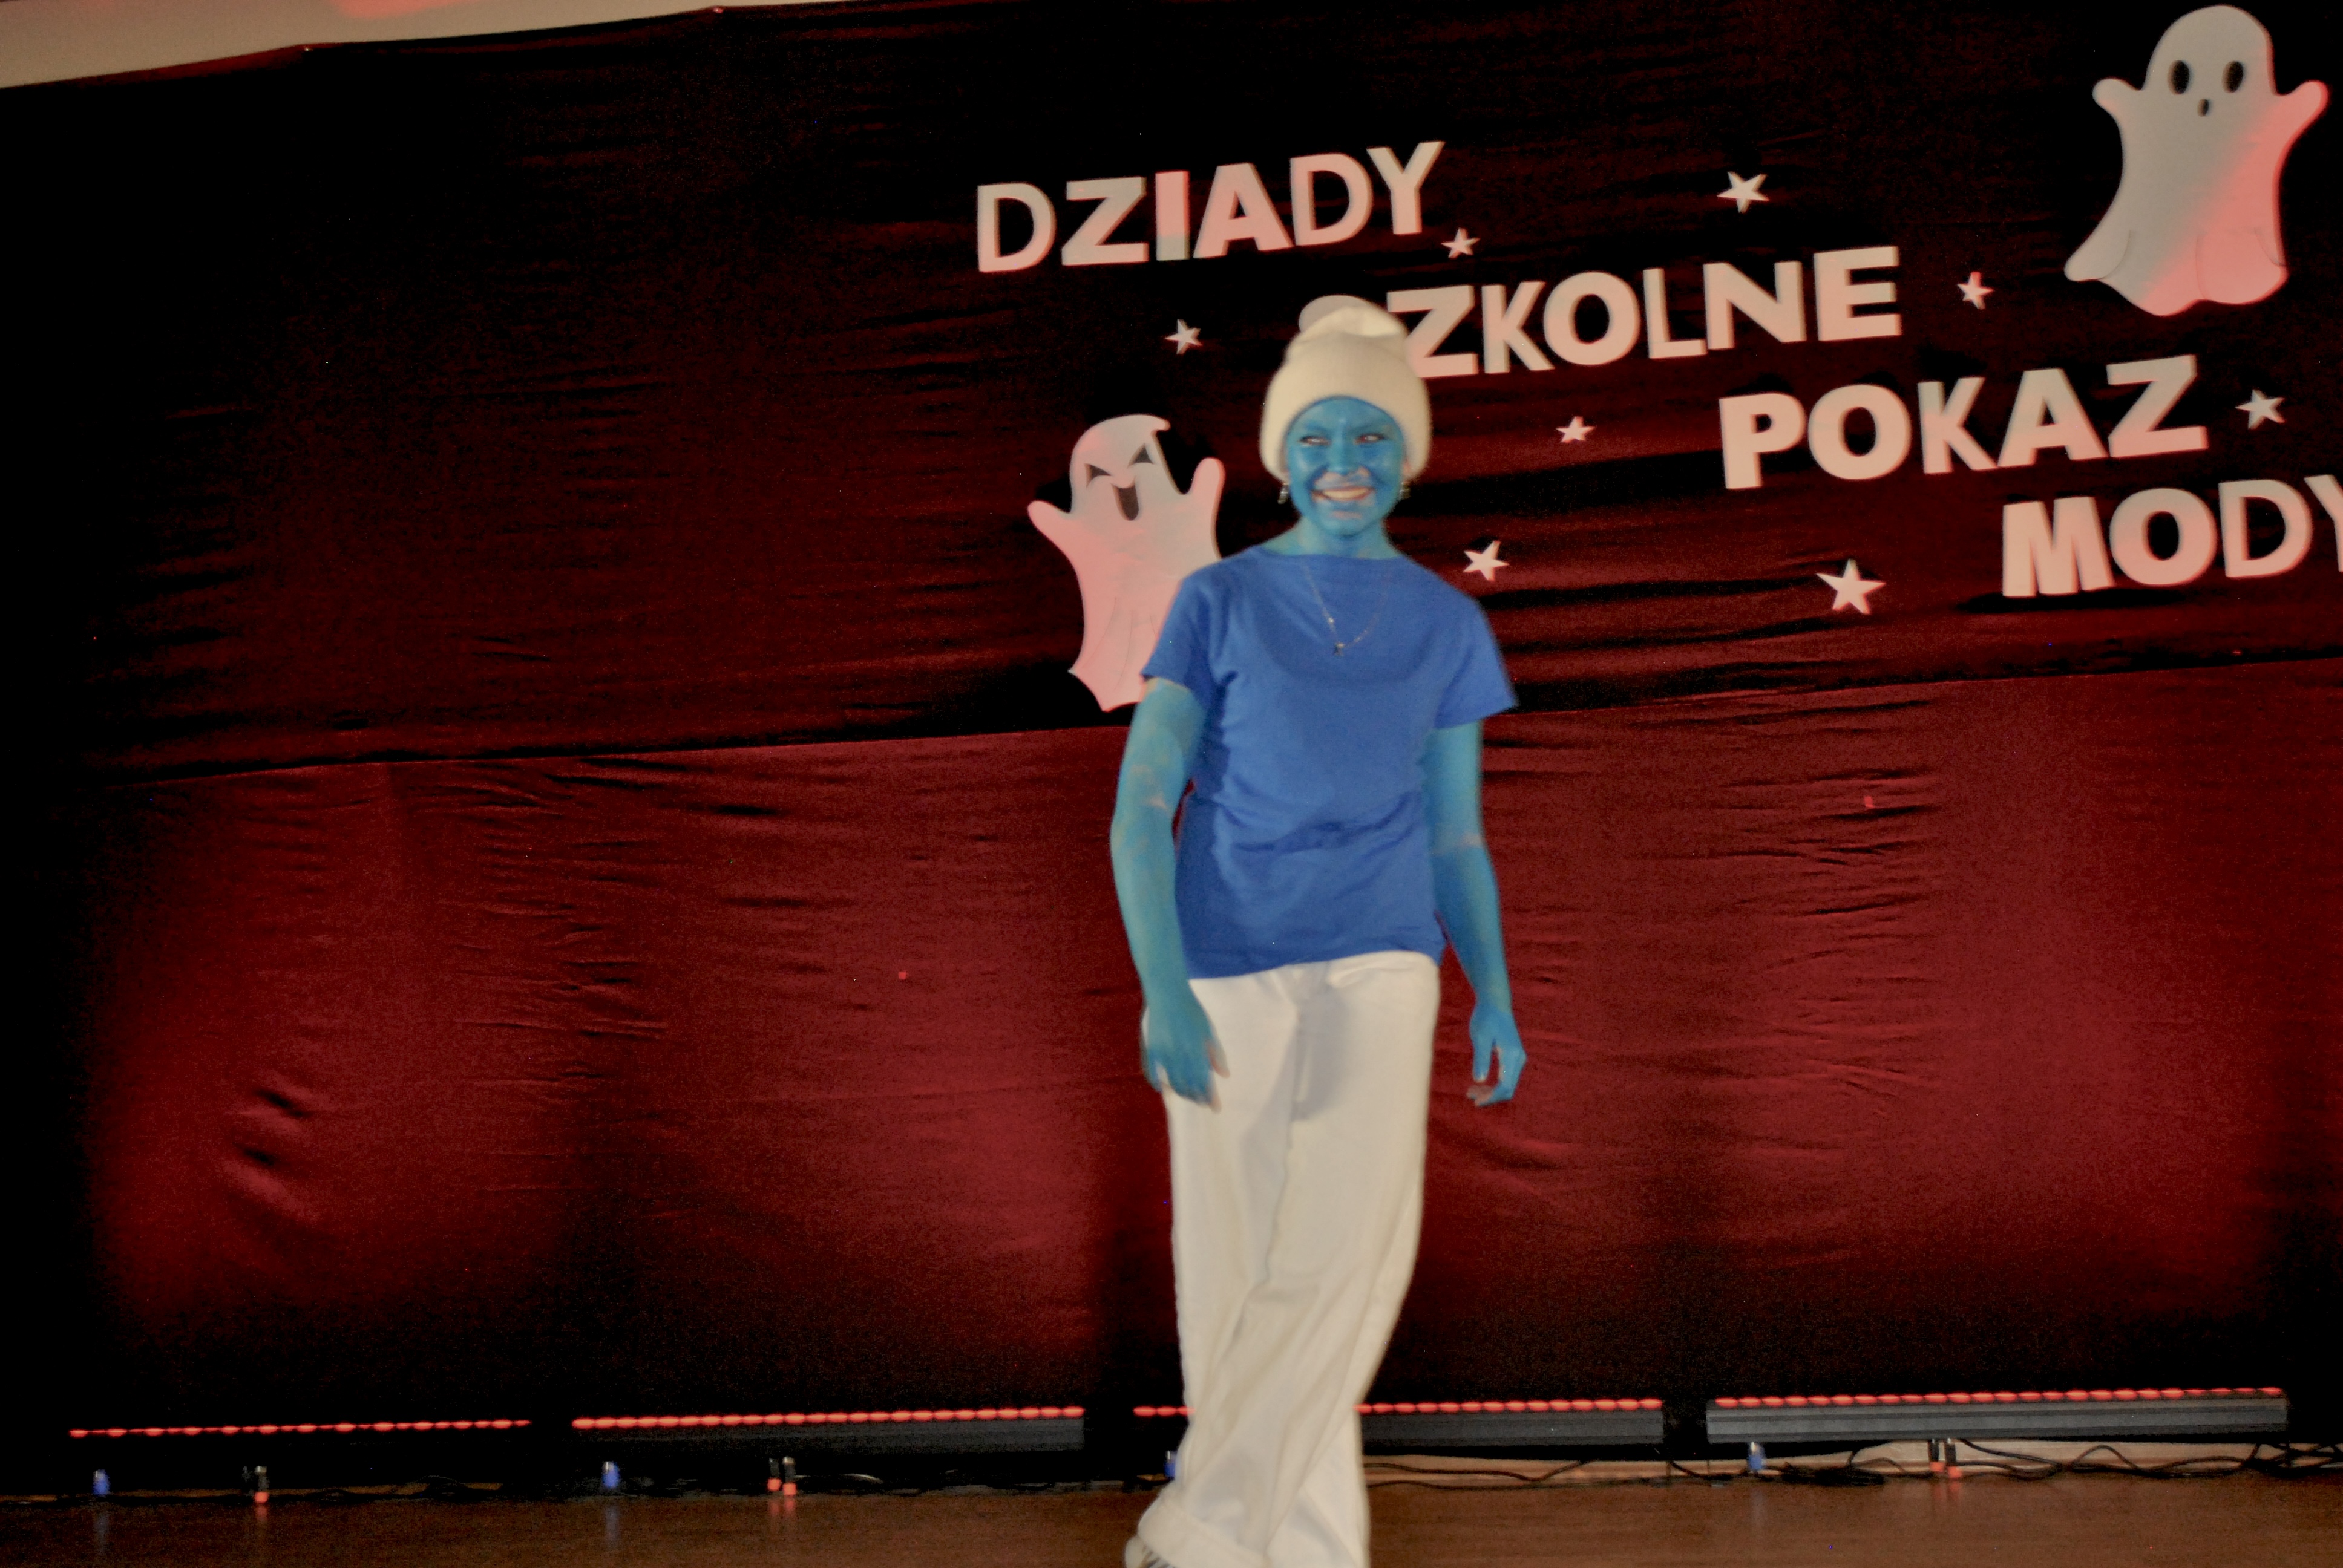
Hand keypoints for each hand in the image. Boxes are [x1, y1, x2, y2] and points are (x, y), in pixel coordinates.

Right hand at [1141, 989, 1227, 1107]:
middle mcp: (1180, 1056)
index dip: (1210, 1097)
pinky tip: (1164, 1089)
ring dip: (1181, 1093)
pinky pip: (1151, 1073)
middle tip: (1202, 1103)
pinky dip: (1157, 1084)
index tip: (1215, 1108)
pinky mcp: (1150, 1050)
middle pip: (1188, 1086)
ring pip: (1172, 1082)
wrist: (1167, 994)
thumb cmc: (1192, 1011)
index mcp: (1197, 1051)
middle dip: (1196, 1098)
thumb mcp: (1209, 1031)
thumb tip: (1224, 1075)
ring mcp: (1163, 1054)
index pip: (1204, 1082)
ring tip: (1188, 1096)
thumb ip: (1216, 1054)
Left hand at [1467, 999, 1524, 1105]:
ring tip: (1471, 1091)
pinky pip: (1507, 1077)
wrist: (1495, 1003)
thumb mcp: (1480, 1038)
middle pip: (1508, 1088)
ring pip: (1508, 1084)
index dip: (1491, 1097)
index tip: (1476, 1102)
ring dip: (1491, 1090)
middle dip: (1490, 1096)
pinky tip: (1480, 1083)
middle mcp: (1519, 1059)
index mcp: (1511, 1056)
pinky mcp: (1514, 1056)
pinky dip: (1494, 1083)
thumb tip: (1479, 1081)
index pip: (1505, 1086)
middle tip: (1470, 1095)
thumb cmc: (1486, 1018)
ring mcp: (1518, 1058)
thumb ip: (1481, 1059)